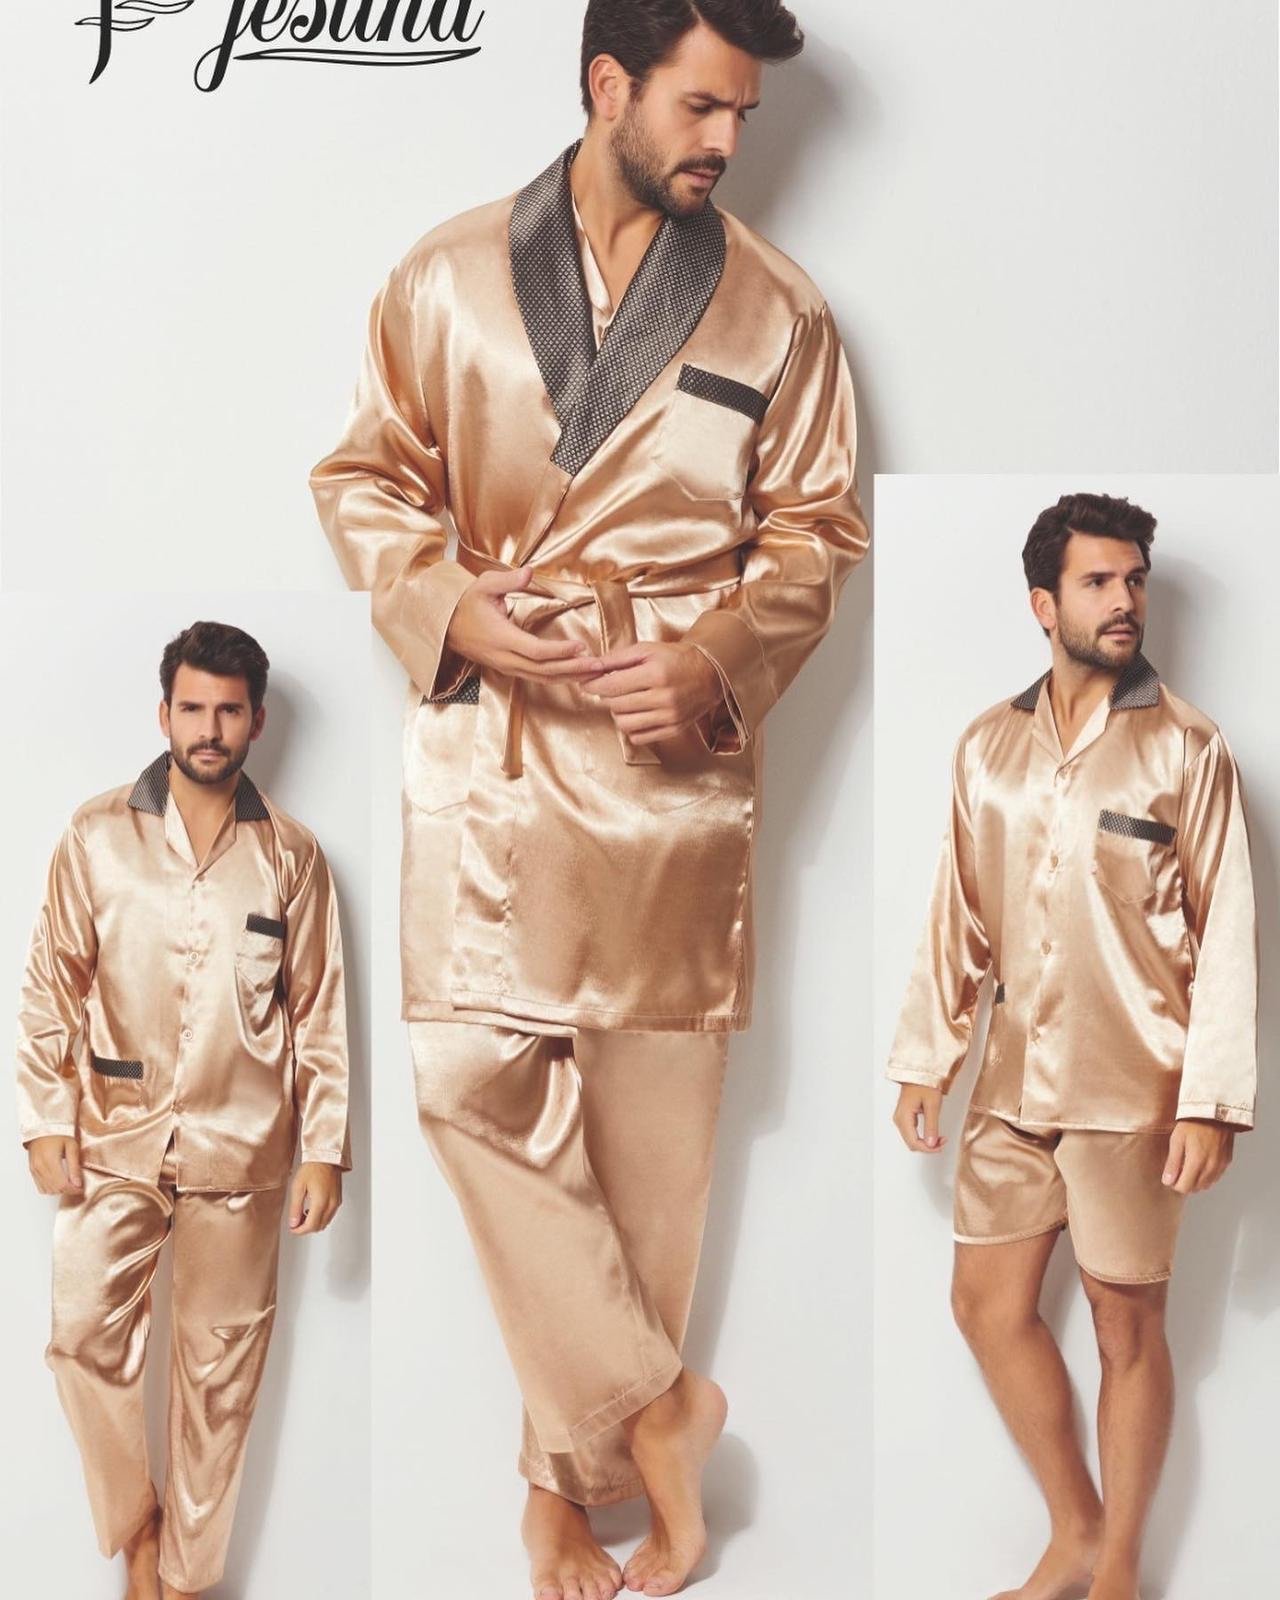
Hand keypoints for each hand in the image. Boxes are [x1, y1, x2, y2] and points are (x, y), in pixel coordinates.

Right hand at [28, 1135, 83, 1194]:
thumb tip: (78, 1183)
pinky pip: (40, 1187)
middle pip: (55, 1189)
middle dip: (68, 1190)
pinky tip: (59, 1183)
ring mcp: (34, 1170)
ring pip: (47, 1190)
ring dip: (59, 1191)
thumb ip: (74, 1166)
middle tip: (78, 1186)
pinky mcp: (32, 1170)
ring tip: (70, 1184)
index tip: (81, 1188)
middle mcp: (40, 1167)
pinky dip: (50, 1189)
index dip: (73, 1190)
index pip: (62, 1185)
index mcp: (50, 1161)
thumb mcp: (71, 1146)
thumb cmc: (58, 1134)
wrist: (43, 1128)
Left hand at [289, 1162, 342, 1234]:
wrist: (326, 1157)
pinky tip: (312, 1209)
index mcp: (321, 1201)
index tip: (292, 1228)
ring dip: (313, 1223)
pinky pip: (330, 1215)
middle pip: (319, 1227)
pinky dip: (320, 1217)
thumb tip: (293, 1223)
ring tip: (302, 1214)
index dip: (299, 1231)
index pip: (310, 1226)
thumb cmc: (312, 1168)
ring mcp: (336, 1202)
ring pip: (325, 1223)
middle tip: (295, 1222)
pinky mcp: (338, 1199)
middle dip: (306, 1228)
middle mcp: (331, 1204)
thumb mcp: (298, 1187)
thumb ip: (295, 1207)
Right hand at [444, 568, 606, 682]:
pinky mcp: (509, 669)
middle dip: (574, 669)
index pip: (535, 651)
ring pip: (542, 678)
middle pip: (544, 670)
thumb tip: (529, 572)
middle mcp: (505, 658)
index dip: (559, 651)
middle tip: (600, 666)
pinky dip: (558, 677)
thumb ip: (508, 580)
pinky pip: (537, 678)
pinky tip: (576, 675)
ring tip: (595, 673)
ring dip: (570, 677)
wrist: (444, 625)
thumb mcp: (484, 585)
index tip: (581, 646)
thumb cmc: (466, 603)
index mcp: (500, 638)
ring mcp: (506, 666)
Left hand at [580, 640, 725, 745]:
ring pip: (624, 724)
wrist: (709, 673)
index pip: (611, 686)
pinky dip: (631, 727)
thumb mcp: (646, 650)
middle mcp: (663, 697)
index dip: (593, 685)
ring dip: (618, 713)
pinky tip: (636, 714)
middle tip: (611, 688)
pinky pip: (639, 737)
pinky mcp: (673, 729)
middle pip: (616, 705)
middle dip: (607, 697)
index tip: (587, 683)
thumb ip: (617, 658)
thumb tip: (591, 666)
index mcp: (655, 674)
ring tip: (624, 701)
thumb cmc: (674, 658)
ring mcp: (669, 716)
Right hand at [892, 1084, 945, 1152]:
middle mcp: (899, 1119)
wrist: (920, 1071)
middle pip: (911, 1143)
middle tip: (943, 1141)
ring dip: (926, 1143)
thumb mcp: (932, 1105)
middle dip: (928, 1147)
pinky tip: (932, 1133)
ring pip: (911, 1139)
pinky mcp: (905, 1116)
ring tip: (940, 1138)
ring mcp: (900, 1118)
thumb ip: (931, 1126)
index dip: (929, 1149)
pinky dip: (923, 1136)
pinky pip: (912, 1133)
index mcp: (903, 1117)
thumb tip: (931, 1144)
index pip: (914, 1143)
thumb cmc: (925, 1083)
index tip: (942, 1145)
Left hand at [1163, 1120, 1234, 1194]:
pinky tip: (1201, 1164)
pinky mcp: (1227, 1161)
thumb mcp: (1177, 1140)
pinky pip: (1216, 1176)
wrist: (1215, 1111)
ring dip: (1196, 1180)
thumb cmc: (1194, 1122)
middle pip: (1196, 1188)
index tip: (1170, 1176)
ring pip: (1207, 1184)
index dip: (1175, 1184)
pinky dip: (1207, 1175)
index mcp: (1197, 1162)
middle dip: (1185, 1183)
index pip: (1185, 1187)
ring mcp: (1221, 1165)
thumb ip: (1173, 1163)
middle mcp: (1211, 1167)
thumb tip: (1167, 1181)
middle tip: (1178, 1170)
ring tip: (1189, 1166)